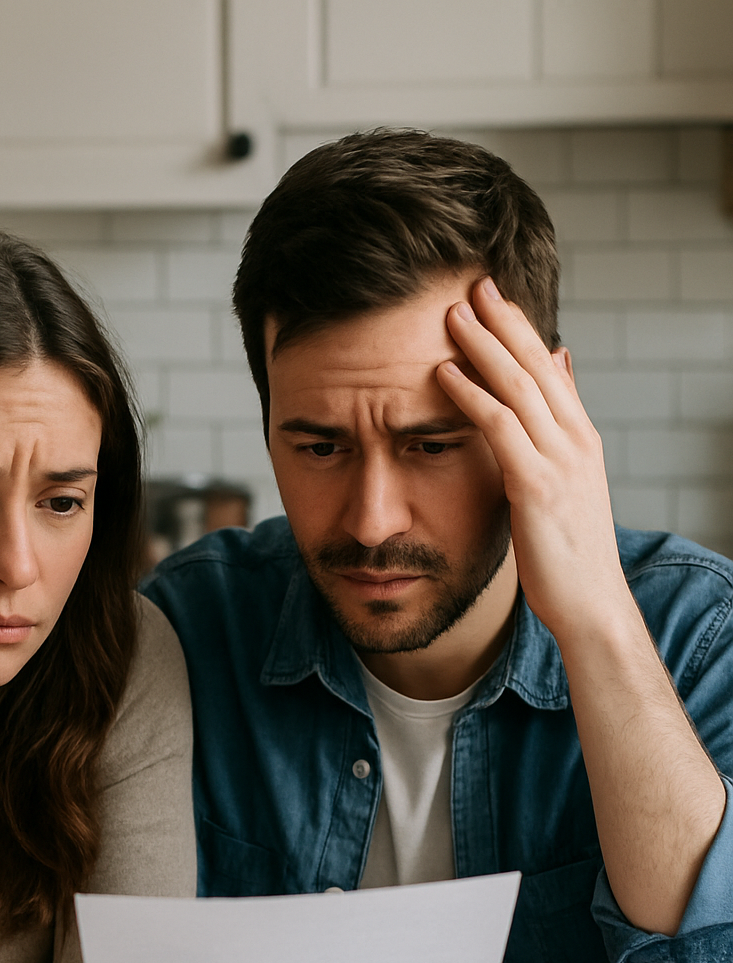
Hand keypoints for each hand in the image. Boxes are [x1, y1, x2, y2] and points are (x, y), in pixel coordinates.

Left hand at [438, 276, 633, 645]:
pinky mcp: (536, 486)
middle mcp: (575, 440)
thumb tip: (559, 373)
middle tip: (471, 283)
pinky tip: (444, 375)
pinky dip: (470, 396)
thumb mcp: (567, 487)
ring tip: (450, 314)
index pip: (549, 367)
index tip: (492, 296)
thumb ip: (558, 434)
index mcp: (581, 438)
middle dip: (502, 320)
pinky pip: (499, 427)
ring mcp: (559, 461)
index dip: (520, 328)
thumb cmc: (570, 555)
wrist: (592, 605)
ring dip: (481, 345)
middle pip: (535, 363)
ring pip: (517, 386)